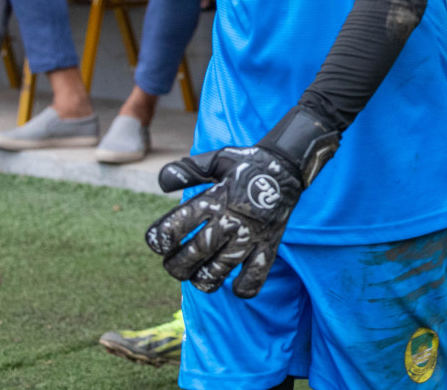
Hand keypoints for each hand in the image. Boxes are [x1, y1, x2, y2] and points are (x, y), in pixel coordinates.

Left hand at [147, 146, 304, 297]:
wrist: (288, 166)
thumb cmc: (247, 164)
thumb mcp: (217, 160)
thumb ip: (188, 170)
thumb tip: (163, 183)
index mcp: (214, 199)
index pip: (174, 227)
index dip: (158, 240)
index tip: (160, 243)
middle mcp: (230, 220)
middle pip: (193, 254)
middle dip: (176, 266)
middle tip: (175, 265)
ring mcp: (250, 236)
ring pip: (218, 271)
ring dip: (202, 279)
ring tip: (198, 275)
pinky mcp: (269, 246)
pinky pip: (254, 277)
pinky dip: (242, 287)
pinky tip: (234, 282)